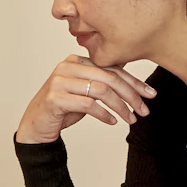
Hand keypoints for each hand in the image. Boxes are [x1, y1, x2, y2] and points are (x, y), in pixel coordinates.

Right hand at [15, 56, 154, 143]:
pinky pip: (88, 105)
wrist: (36, 125)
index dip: (134, 82)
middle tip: (144, 110)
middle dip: (131, 95)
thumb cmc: (63, 108)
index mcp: (77, 61)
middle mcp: (67, 66)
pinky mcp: (56, 97)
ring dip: (120, 107)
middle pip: (109, 78)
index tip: (150, 94)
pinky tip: (112, 121)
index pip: (112, 69)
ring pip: (101, 91)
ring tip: (131, 119)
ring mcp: (60, 81)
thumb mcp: (86, 92)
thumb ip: (103, 83)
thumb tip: (133, 82)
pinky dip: (104, 114)